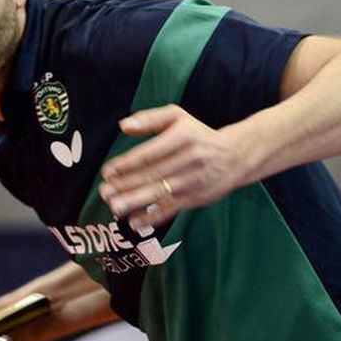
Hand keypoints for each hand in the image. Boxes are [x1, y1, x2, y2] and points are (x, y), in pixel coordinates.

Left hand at [98, 104, 247, 229]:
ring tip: (115, 207)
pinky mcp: (195, 198)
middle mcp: (189, 159)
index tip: (108, 171)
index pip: (150, 153)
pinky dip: (152, 217)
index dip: (127, 164)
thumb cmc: (198, 135)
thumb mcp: (177, 118)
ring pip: (160, 193)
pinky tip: (134, 222)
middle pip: (153, 174)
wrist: (236, 156)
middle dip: (126, 185)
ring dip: (135, 201)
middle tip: (104, 192)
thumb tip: (123, 126)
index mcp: (182, 137)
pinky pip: (171, 209)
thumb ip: (149, 119)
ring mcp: (193, 181)